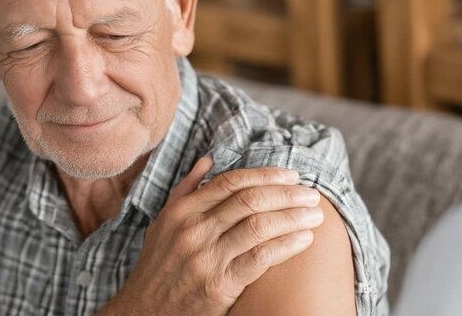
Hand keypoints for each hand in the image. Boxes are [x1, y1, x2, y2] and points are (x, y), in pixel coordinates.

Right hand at [98, 157, 323, 315]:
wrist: (146, 311)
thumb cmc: (159, 265)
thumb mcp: (164, 223)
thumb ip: (186, 189)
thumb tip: (209, 160)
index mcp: (182, 210)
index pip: (231, 181)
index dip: (266, 175)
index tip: (292, 176)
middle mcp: (193, 229)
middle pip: (249, 200)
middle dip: (287, 194)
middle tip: (312, 194)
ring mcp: (206, 256)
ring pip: (259, 225)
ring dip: (293, 217)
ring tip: (316, 215)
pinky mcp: (219, 284)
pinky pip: (260, 258)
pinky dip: (287, 245)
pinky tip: (304, 240)